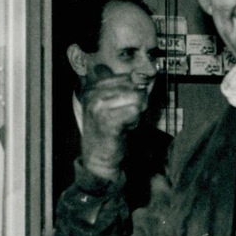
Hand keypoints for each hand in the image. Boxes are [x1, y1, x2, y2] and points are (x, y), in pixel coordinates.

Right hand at [79, 65, 146, 179]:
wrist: (99, 159)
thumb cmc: (110, 130)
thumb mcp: (113, 104)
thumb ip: (126, 88)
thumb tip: (142, 76)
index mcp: (93, 87)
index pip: (127, 77)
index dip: (132, 92)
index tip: (121, 107)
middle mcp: (93, 94)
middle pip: (134, 87)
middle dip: (135, 103)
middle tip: (123, 117)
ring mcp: (98, 107)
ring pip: (137, 98)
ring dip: (135, 113)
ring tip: (123, 123)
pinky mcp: (107, 121)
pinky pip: (135, 111)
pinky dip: (135, 122)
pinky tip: (124, 129)